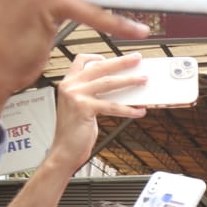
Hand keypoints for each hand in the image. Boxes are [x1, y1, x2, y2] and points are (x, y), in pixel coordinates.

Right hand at [49, 53, 150, 174]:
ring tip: (143, 79)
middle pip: (99, 67)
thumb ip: (92, 94)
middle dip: (121, 62)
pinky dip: (128, 109)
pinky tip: (139, 111)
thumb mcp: (80, 106)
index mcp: (68, 83)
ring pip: (108, 83)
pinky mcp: (84, 108)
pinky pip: (112, 106)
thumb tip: (117, 87)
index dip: (97, 56)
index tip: (110, 57)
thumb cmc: (73, 132)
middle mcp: (70, 86)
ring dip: (129, 80)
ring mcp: (76, 96)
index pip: (81, 60)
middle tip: (136, 58)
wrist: (64, 150)